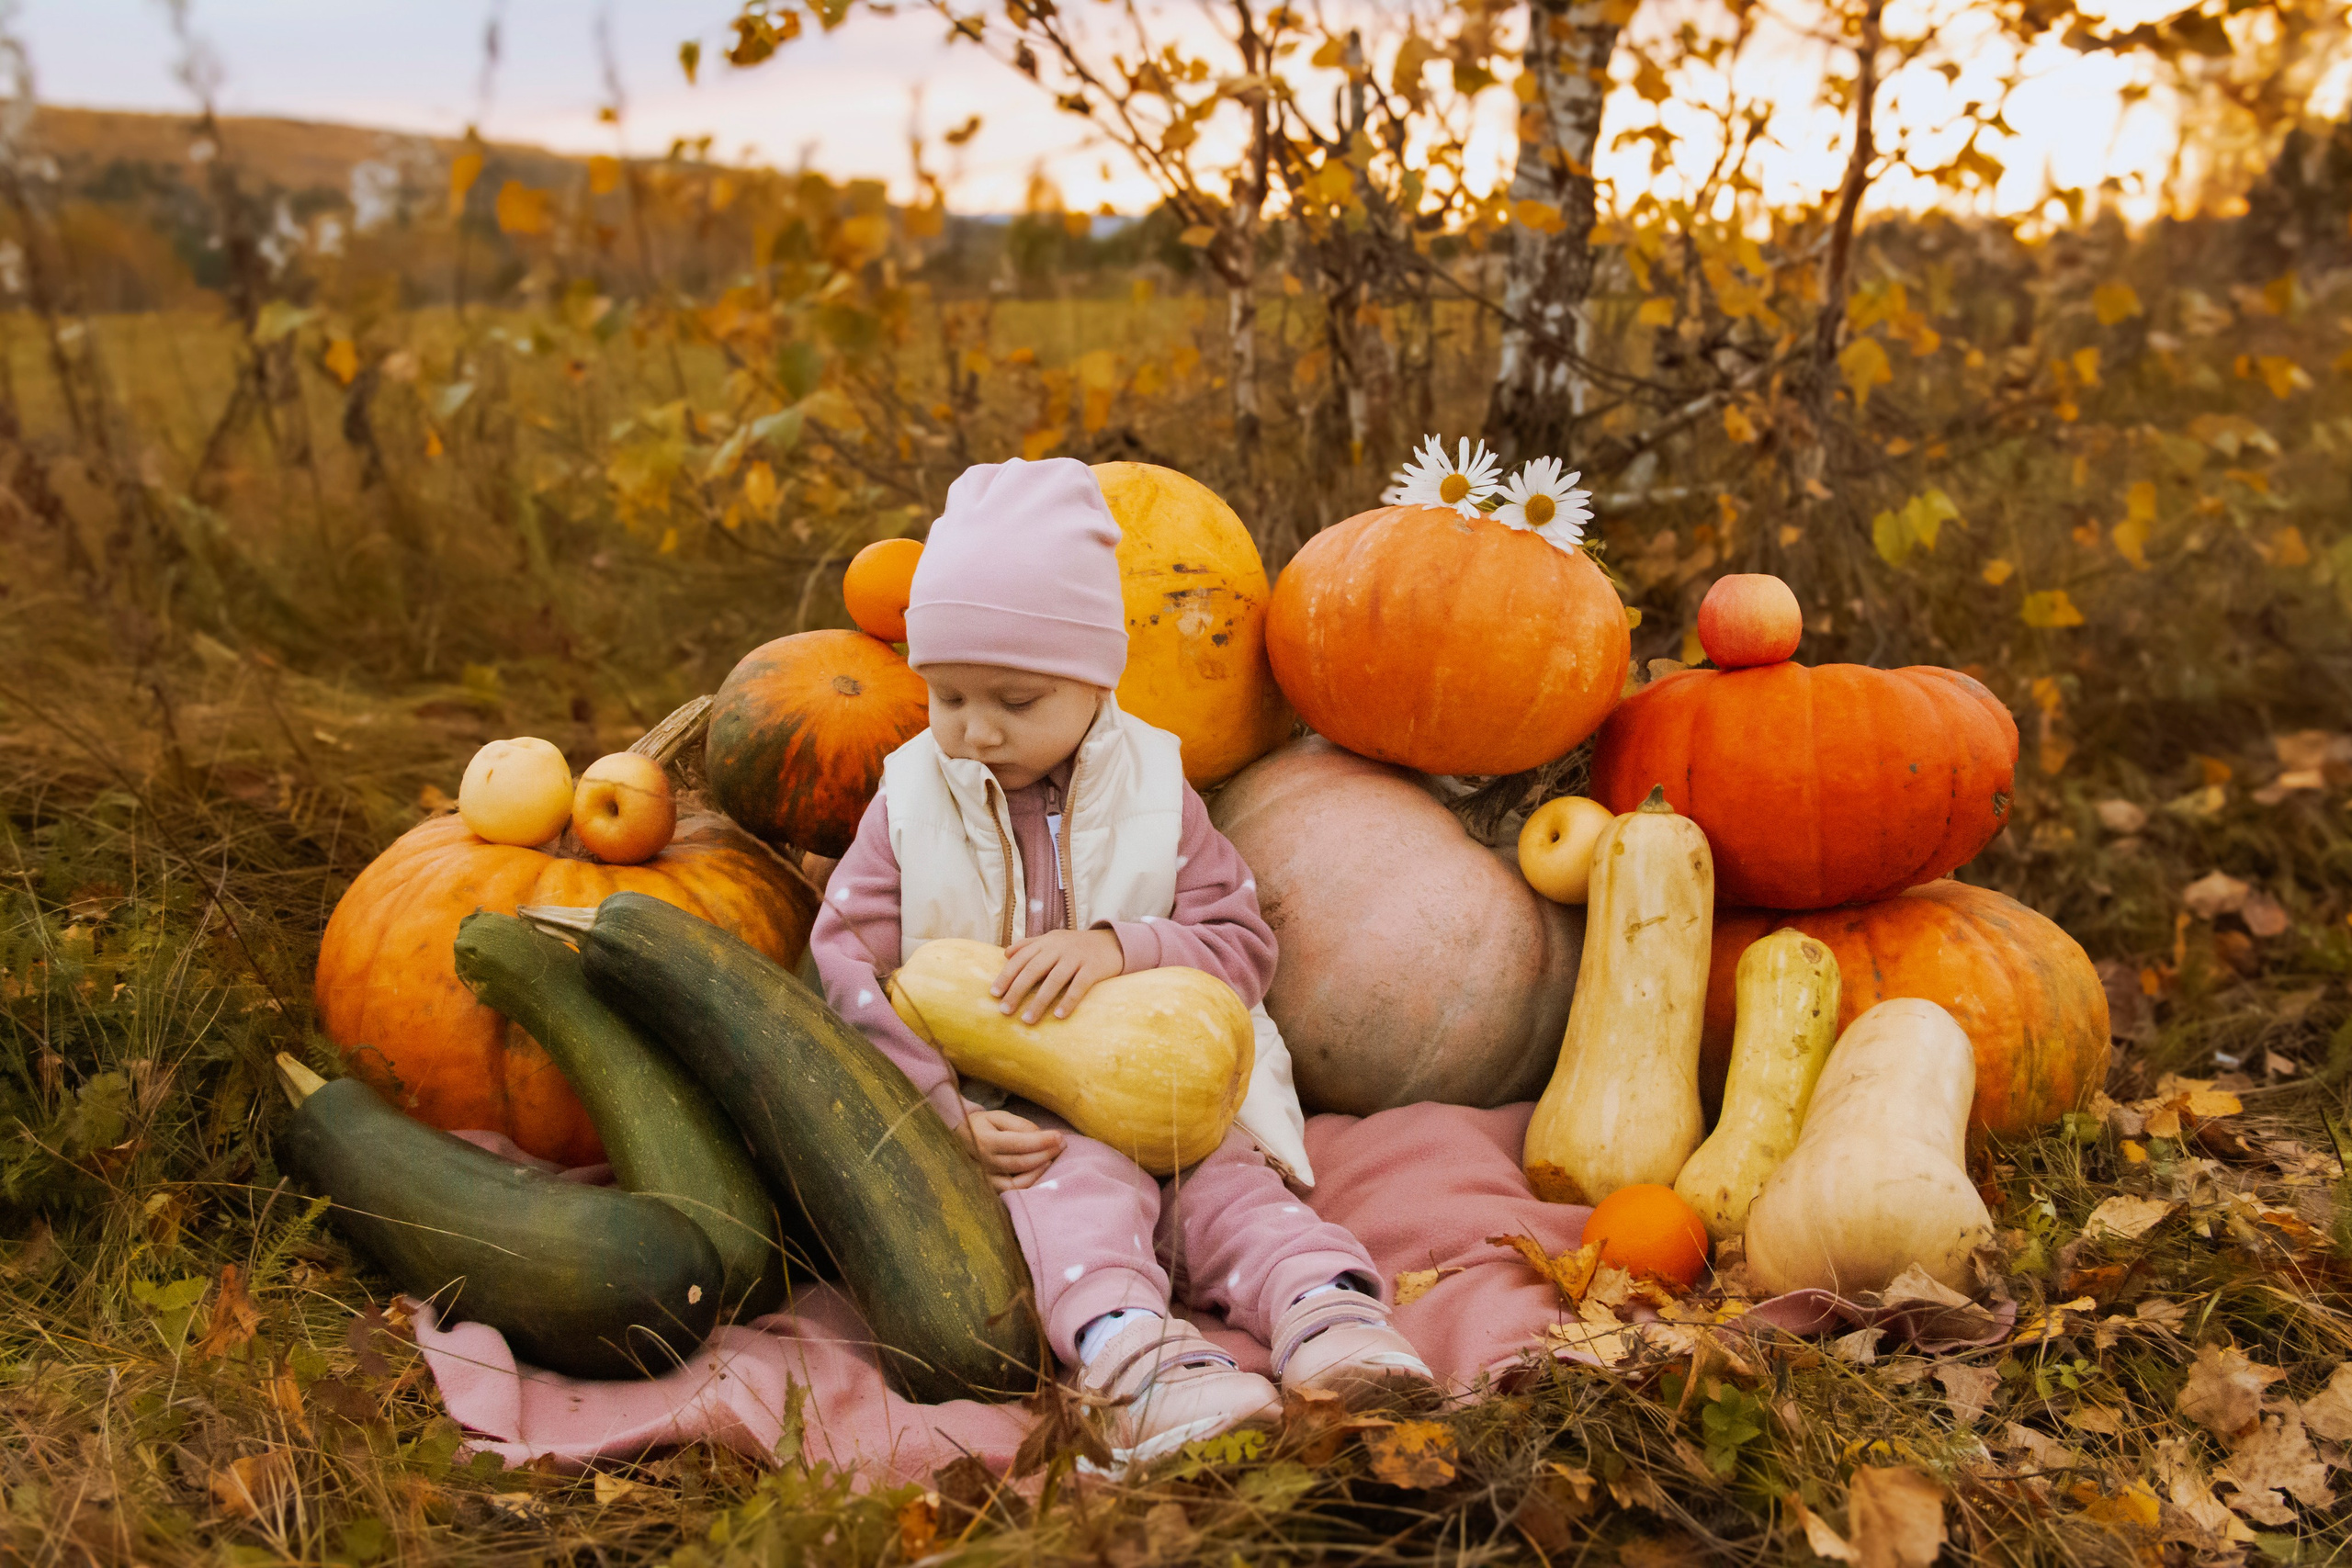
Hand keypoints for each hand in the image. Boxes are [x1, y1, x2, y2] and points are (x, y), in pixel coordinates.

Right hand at [954, 1108, 1063, 1191]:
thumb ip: (1019, 1125)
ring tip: (1053, 1157)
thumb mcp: (997, 1117)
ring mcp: (987, 1178)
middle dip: (1046, 1153)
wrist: (956, 1140)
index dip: (1042, 1141)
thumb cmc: (981, 1126)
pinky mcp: (990, 1188)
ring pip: (1020, 1179)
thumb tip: (1041, 1135)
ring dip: (1041, 1169)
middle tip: (1062, 1145)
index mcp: (985, 1140)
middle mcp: (985, 1162)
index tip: (1059, 1136)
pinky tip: (1041, 1170)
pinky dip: (1030, 1182)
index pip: (1019, 1143)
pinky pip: (1013, 1190)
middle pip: (1022, 1162)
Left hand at [994, 928, 1124, 1022]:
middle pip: (1034, 969)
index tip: (994, 993)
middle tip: (1005, 1011)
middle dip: (1017, 990)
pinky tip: (1058, 1016)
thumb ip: (1030, 945)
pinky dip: (1068, 1001)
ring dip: (1039, 1001)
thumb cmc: (1076, 946)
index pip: (1021, 958)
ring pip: (1054, 980)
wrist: (1112, 942)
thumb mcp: (1053, 939)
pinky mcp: (1094, 968)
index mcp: (1047, 942)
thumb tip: (1006, 953)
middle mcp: (1060, 948)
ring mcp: (1077, 957)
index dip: (1006, 975)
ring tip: (1027, 1020)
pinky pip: (1079, 986)